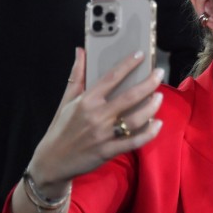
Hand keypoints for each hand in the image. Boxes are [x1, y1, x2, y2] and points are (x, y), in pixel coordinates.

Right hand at [27, 47, 163, 193]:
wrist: (52, 161)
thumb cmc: (61, 128)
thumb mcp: (66, 100)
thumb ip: (77, 75)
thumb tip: (80, 51)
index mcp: (86, 101)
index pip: (111, 78)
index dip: (127, 64)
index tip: (140, 54)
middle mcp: (96, 116)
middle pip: (129, 97)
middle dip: (148, 83)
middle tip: (159, 73)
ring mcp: (103, 134)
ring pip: (135, 119)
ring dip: (152, 107)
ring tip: (160, 96)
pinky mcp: (109, 151)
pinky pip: (134, 141)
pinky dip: (149, 133)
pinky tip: (158, 123)